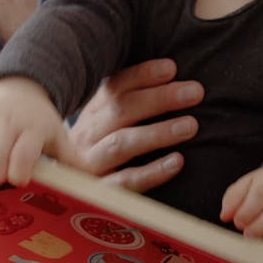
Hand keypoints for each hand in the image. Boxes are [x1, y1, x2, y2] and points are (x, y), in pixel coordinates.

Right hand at [0, 76, 75, 185]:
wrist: (24, 89)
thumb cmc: (41, 123)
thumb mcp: (58, 136)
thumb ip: (72, 159)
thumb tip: (90, 181)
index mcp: (33, 129)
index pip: (23, 155)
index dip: (19, 172)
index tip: (20, 179)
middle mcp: (10, 122)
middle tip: (2, 174)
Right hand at [69, 58, 202, 190]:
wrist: (67, 194)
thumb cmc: (99, 151)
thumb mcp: (104, 123)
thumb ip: (127, 102)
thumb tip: (170, 72)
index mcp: (91, 113)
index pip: (115, 87)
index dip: (143, 75)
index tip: (172, 68)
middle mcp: (87, 135)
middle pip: (122, 110)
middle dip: (160, 98)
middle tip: (195, 92)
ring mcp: (89, 165)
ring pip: (122, 143)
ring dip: (158, 132)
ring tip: (191, 125)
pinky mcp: (99, 194)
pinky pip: (125, 182)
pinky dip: (151, 172)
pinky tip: (177, 162)